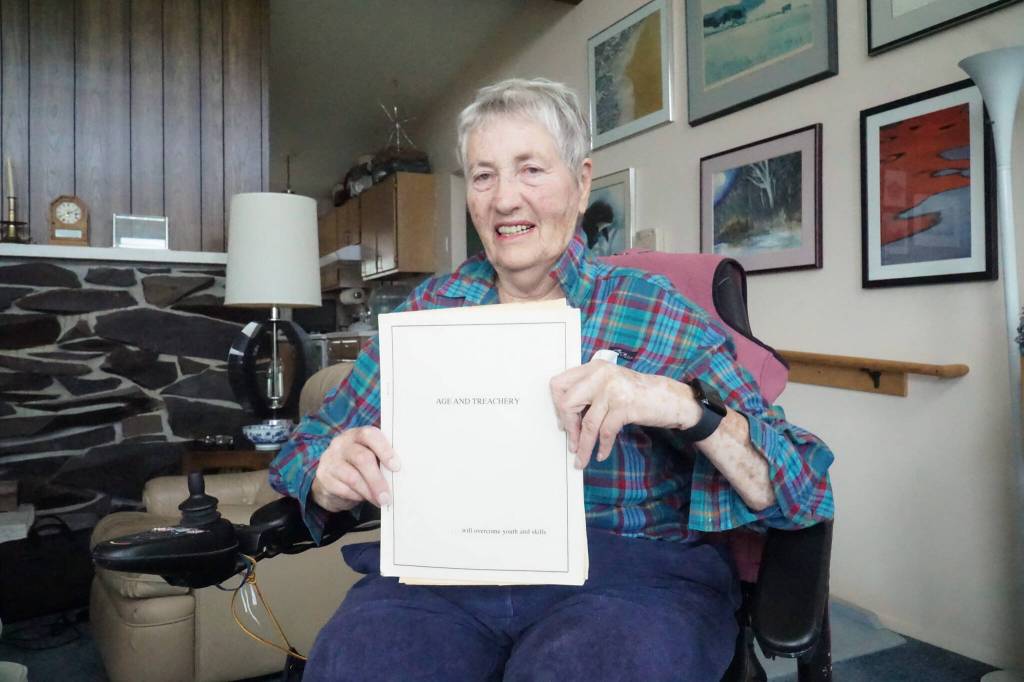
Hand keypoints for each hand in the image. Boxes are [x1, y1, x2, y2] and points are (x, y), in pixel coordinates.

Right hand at [310, 426, 400, 511]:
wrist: (332, 480)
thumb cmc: (358, 467)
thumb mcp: (370, 457)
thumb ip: (382, 460)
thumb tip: (401, 474)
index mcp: (357, 435)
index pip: (369, 435)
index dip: (384, 450)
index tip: (396, 467)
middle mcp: (341, 443)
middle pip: (362, 459)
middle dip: (377, 480)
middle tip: (387, 496)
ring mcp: (330, 459)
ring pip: (353, 478)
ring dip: (369, 492)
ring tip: (380, 501)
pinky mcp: (324, 477)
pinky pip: (343, 489)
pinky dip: (357, 497)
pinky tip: (363, 498)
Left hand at [549, 359, 699, 468]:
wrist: (673, 399)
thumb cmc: (639, 394)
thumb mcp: (611, 384)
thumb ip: (590, 391)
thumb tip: (565, 417)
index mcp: (594, 367)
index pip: (559, 383)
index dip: (557, 405)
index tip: (563, 421)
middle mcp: (601, 375)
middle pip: (567, 403)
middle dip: (567, 426)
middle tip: (571, 441)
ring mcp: (613, 390)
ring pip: (586, 423)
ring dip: (582, 445)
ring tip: (581, 458)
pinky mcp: (624, 406)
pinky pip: (605, 432)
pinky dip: (602, 447)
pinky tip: (601, 454)